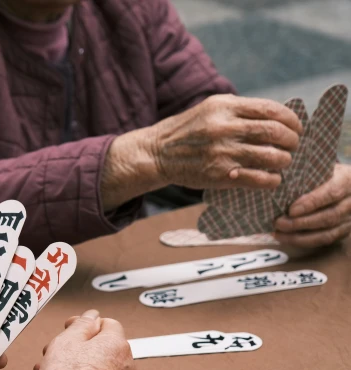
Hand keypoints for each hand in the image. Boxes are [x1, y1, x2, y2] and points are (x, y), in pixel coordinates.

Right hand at [28, 310, 136, 369]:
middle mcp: (125, 364)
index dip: (85, 323)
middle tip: (50, 352)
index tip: (67, 327)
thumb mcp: (68, 340)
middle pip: (98, 348)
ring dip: (70, 368)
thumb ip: (82, 324)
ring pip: (93, 369)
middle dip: (73, 349)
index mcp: (117, 344)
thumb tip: (93, 315)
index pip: (107, 324)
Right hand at [152, 94, 302, 189]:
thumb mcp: (210, 109)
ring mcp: (223, 152)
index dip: (291, 120)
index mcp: (224, 107)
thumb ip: (240, 111)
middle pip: (276, 133)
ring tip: (281, 162)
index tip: (296, 127)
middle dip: (292, 141)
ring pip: (272, 157)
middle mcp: (224, 128)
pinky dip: (272, 180)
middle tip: (292, 146)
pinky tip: (271, 179)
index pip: (272, 110)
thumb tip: (277, 117)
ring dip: (284, 161)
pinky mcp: (220, 175)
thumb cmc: (187, 131)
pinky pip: (259, 179)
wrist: (156, 153)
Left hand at [274, 164, 350, 247]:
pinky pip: (325, 240)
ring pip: (327, 233)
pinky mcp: (345, 231)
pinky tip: (287, 238)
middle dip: (301, 223)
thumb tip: (278, 178)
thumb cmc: (328, 174)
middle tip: (279, 223)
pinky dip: (305, 242)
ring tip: (278, 234)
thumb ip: (308, 175)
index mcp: (348, 180)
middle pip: (329, 216)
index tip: (291, 210)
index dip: (311, 203)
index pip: (331, 193)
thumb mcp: (323, 169)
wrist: (346, 184)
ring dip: (300, 236)